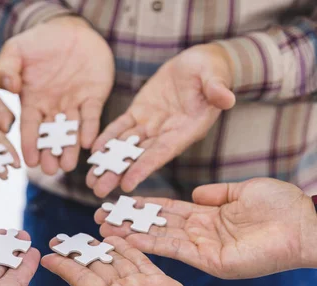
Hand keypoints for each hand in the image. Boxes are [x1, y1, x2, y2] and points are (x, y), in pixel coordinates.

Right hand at [0, 16, 114, 174]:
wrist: (70, 30)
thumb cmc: (38, 41)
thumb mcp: (15, 50)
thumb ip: (5, 69)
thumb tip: (8, 87)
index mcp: (32, 101)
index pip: (30, 127)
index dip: (29, 145)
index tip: (28, 163)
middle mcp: (53, 108)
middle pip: (51, 136)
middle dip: (50, 153)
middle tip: (51, 171)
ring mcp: (74, 104)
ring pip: (71, 131)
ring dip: (70, 149)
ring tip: (68, 166)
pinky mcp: (94, 98)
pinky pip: (91, 116)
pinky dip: (90, 128)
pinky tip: (88, 142)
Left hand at [41, 236, 232, 285]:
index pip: (82, 283)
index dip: (64, 268)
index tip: (47, 255)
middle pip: (94, 269)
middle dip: (77, 253)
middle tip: (60, 237)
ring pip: (114, 262)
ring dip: (99, 247)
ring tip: (83, 232)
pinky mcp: (158, 280)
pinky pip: (137, 260)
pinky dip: (125, 248)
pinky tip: (113, 236)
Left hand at [87, 43, 235, 196]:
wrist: (199, 62)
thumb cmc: (212, 69)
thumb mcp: (215, 76)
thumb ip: (217, 89)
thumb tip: (227, 98)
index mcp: (187, 130)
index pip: (162, 153)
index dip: (144, 168)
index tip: (127, 185)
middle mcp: (167, 133)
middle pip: (139, 157)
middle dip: (119, 174)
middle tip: (98, 192)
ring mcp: (152, 125)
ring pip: (126, 147)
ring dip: (109, 163)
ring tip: (90, 180)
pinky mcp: (140, 113)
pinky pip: (120, 128)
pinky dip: (107, 139)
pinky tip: (93, 151)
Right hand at [96, 178, 316, 278]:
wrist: (305, 225)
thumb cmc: (281, 205)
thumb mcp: (244, 190)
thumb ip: (217, 193)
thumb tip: (195, 193)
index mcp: (209, 215)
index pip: (169, 209)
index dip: (144, 205)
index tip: (120, 199)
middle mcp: (202, 233)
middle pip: (158, 224)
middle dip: (129, 219)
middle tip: (100, 215)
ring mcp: (204, 248)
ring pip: (160, 237)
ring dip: (132, 233)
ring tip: (104, 227)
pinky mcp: (210, 261)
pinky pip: (175, 250)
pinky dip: (150, 243)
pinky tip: (128, 237)